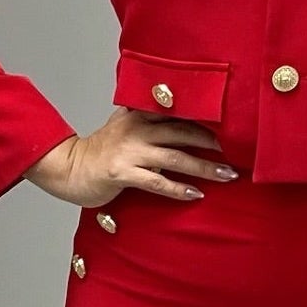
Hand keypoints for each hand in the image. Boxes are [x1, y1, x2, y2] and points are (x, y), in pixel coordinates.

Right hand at [24, 108, 238, 206]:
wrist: (67, 168)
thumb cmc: (100, 151)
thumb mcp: (122, 125)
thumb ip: (145, 117)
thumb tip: (175, 112)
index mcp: (139, 115)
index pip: (179, 114)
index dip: (206, 120)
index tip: (232, 127)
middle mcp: (136, 130)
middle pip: (183, 134)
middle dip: (214, 143)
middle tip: (239, 152)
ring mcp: (129, 152)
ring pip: (175, 158)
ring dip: (205, 168)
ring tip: (228, 175)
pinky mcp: (122, 174)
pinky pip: (156, 182)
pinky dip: (178, 189)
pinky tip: (196, 194)